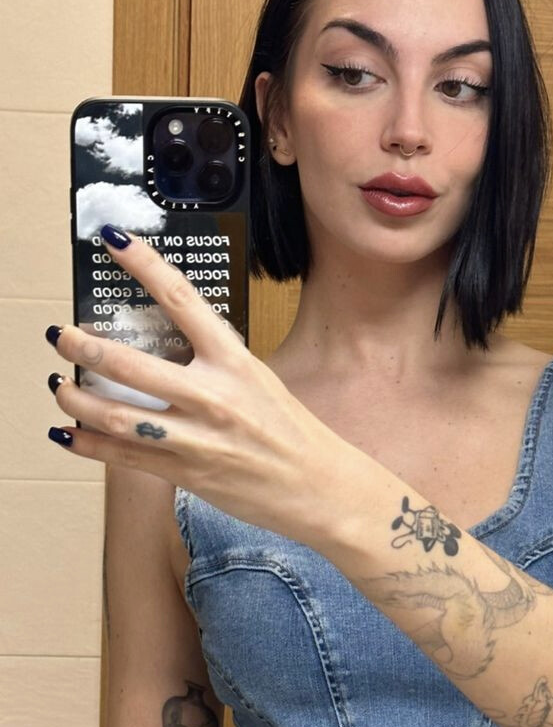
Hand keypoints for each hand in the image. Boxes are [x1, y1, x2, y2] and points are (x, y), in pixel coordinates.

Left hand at [46, 226, 334, 542]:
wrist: (318, 486)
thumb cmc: (290, 431)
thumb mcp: (260, 380)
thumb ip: (215, 362)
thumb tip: (171, 345)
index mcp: (234, 361)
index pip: (181, 300)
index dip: (143, 265)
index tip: (114, 240)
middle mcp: (212, 396)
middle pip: (129, 363)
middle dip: (84, 346)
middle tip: (61, 334)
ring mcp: (196, 438)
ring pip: (116, 415)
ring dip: (76, 398)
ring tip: (60, 386)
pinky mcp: (186, 473)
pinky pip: (123, 457)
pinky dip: (87, 444)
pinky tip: (68, 433)